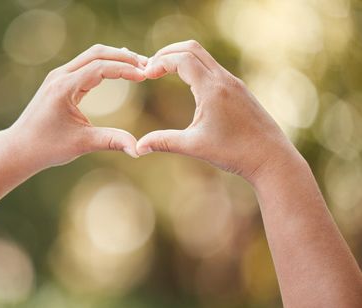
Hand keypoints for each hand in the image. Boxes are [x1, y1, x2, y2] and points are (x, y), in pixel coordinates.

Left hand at [10, 44, 146, 169]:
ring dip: (115, 58)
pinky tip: (119, 68)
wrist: (19, 148)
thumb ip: (111, 141)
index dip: (126, 69)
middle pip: (97, 53)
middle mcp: (60, 76)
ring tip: (138, 65)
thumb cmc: (47, 147)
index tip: (145, 75)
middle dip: (124, 57)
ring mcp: (58, 76)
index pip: (100, 67)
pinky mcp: (59, 81)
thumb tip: (138, 150)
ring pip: (91, 55)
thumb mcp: (82, 144)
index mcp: (64, 87)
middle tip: (147, 65)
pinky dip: (104, 64)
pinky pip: (85, 64)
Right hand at [136, 40, 299, 183]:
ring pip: (203, 56)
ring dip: (181, 59)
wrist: (272, 158)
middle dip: (167, 53)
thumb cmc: (235, 152)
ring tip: (163, 72)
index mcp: (212, 89)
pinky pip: (212, 68)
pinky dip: (194, 68)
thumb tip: (136, 148)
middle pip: (191, 48)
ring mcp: (233, 83)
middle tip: (150, 67)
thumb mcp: (194, 146)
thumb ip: (164, 142)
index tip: (145, 76)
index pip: (181, 59)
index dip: (159, 63)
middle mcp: (224, 80)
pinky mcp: (238, 90)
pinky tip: (186, 84)